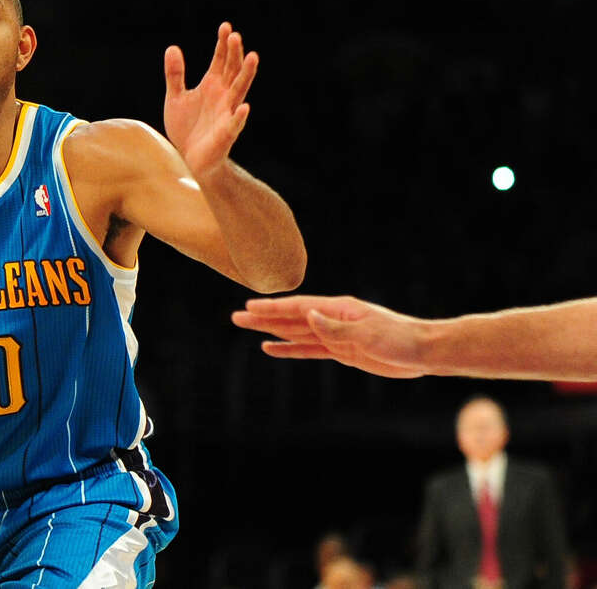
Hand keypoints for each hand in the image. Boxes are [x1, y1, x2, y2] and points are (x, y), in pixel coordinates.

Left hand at [163, 22, 258, 178]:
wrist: (187, 159)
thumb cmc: (186, 128)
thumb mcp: (175, 97)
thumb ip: (175, 74)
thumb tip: (172, 47)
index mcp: (212, 86)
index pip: (220, 60)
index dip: (223, 44)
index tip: (225, 26)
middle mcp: (223, 96)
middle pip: (232, 70)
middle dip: (234, 54)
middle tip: (235, 36)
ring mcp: (226, 114)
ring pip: (239, 91)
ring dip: (246, 74)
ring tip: (252, 56)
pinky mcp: (226, 134)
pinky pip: (234, 124)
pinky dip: (239, 116)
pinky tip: (244, 107)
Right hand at [231, 295, 429, 377]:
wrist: (423, 352)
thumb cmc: (399, 339)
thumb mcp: (368, 334)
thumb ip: (336, 327)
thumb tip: (308, 316)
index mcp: (338, 309)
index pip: (298, 307)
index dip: (273, 308)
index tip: (250, 306)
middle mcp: (332, 318)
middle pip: (291, 318)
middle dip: (264, 317)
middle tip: (236, 316)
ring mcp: (335, 334)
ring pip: (295, 332)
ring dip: (271, 331)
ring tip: (247, 327)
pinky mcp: (340, 351)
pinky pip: (308, 349)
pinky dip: (289, 348)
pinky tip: (271, 348)